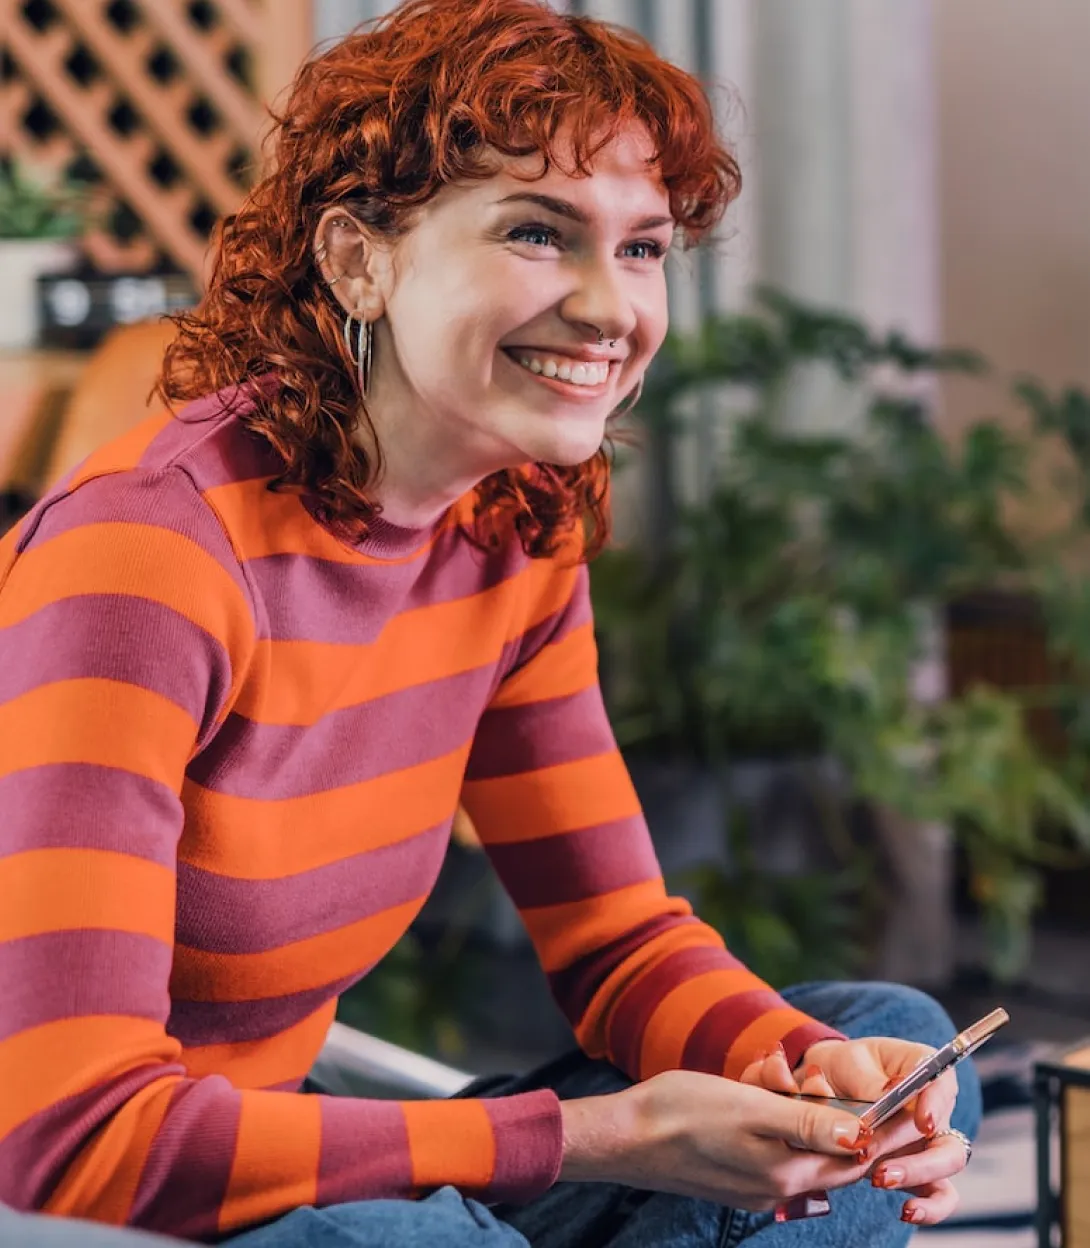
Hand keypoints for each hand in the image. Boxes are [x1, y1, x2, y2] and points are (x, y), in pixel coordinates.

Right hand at [559, 1068, 874, 1211]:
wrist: (624, 1137)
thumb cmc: (683, 1112)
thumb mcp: (751, 1108)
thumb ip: (810, 1125)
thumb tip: (866, 1138)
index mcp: (788, 1172)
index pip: (858, 1157)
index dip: (888, 1130)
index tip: (915, 1107)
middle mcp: (778, 1188)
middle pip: (836, 1159)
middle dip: (855, 1126)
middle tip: (876, 1097)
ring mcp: (755, 1188)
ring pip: (808, 1155)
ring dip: (818, 1124)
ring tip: (817, 1092)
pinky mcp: (735, 1180)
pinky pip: (781, 1156)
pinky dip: (790, 1131)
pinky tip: (779, 1106)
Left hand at [740, 1037, 967, 1224]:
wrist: (829, 1087)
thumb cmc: (844, 1067)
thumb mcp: (847, 1062)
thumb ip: (865, 1079)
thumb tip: (882, 1095)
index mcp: (921, 1068)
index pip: (941, 1081)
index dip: (937, 1103)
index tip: (924, 1122)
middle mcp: (933, 1106)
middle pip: (943, 1131)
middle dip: (908, 1145)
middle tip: (869, 1152)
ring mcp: (929, 1141)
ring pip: (946, 1163)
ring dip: (917, 1173)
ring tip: (880, 1178)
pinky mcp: (921, 1170)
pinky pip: (940, 1194)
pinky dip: (930, 1207)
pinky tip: (907, 1211)